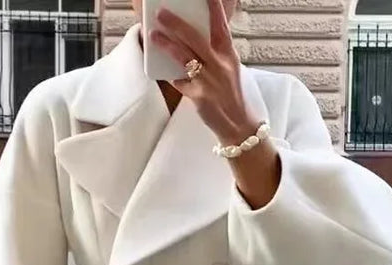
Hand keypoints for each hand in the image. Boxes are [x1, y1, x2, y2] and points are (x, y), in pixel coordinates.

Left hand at [150, 0, 257, 144]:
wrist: (239, 125)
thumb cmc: (233, 95)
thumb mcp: (231, 69)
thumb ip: (216, 53)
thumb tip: (194, 38)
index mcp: (229, 55)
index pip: (220, 27)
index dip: (213, 9)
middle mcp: (220, 65)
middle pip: (195, 38)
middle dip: (176, 24)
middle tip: (161, 13)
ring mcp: (209, 81)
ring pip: (184, 57)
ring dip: (167, 45)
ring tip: (153, 35)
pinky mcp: (199, 97)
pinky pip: (181, 82)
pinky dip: (174, 78)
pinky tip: (167, 74)